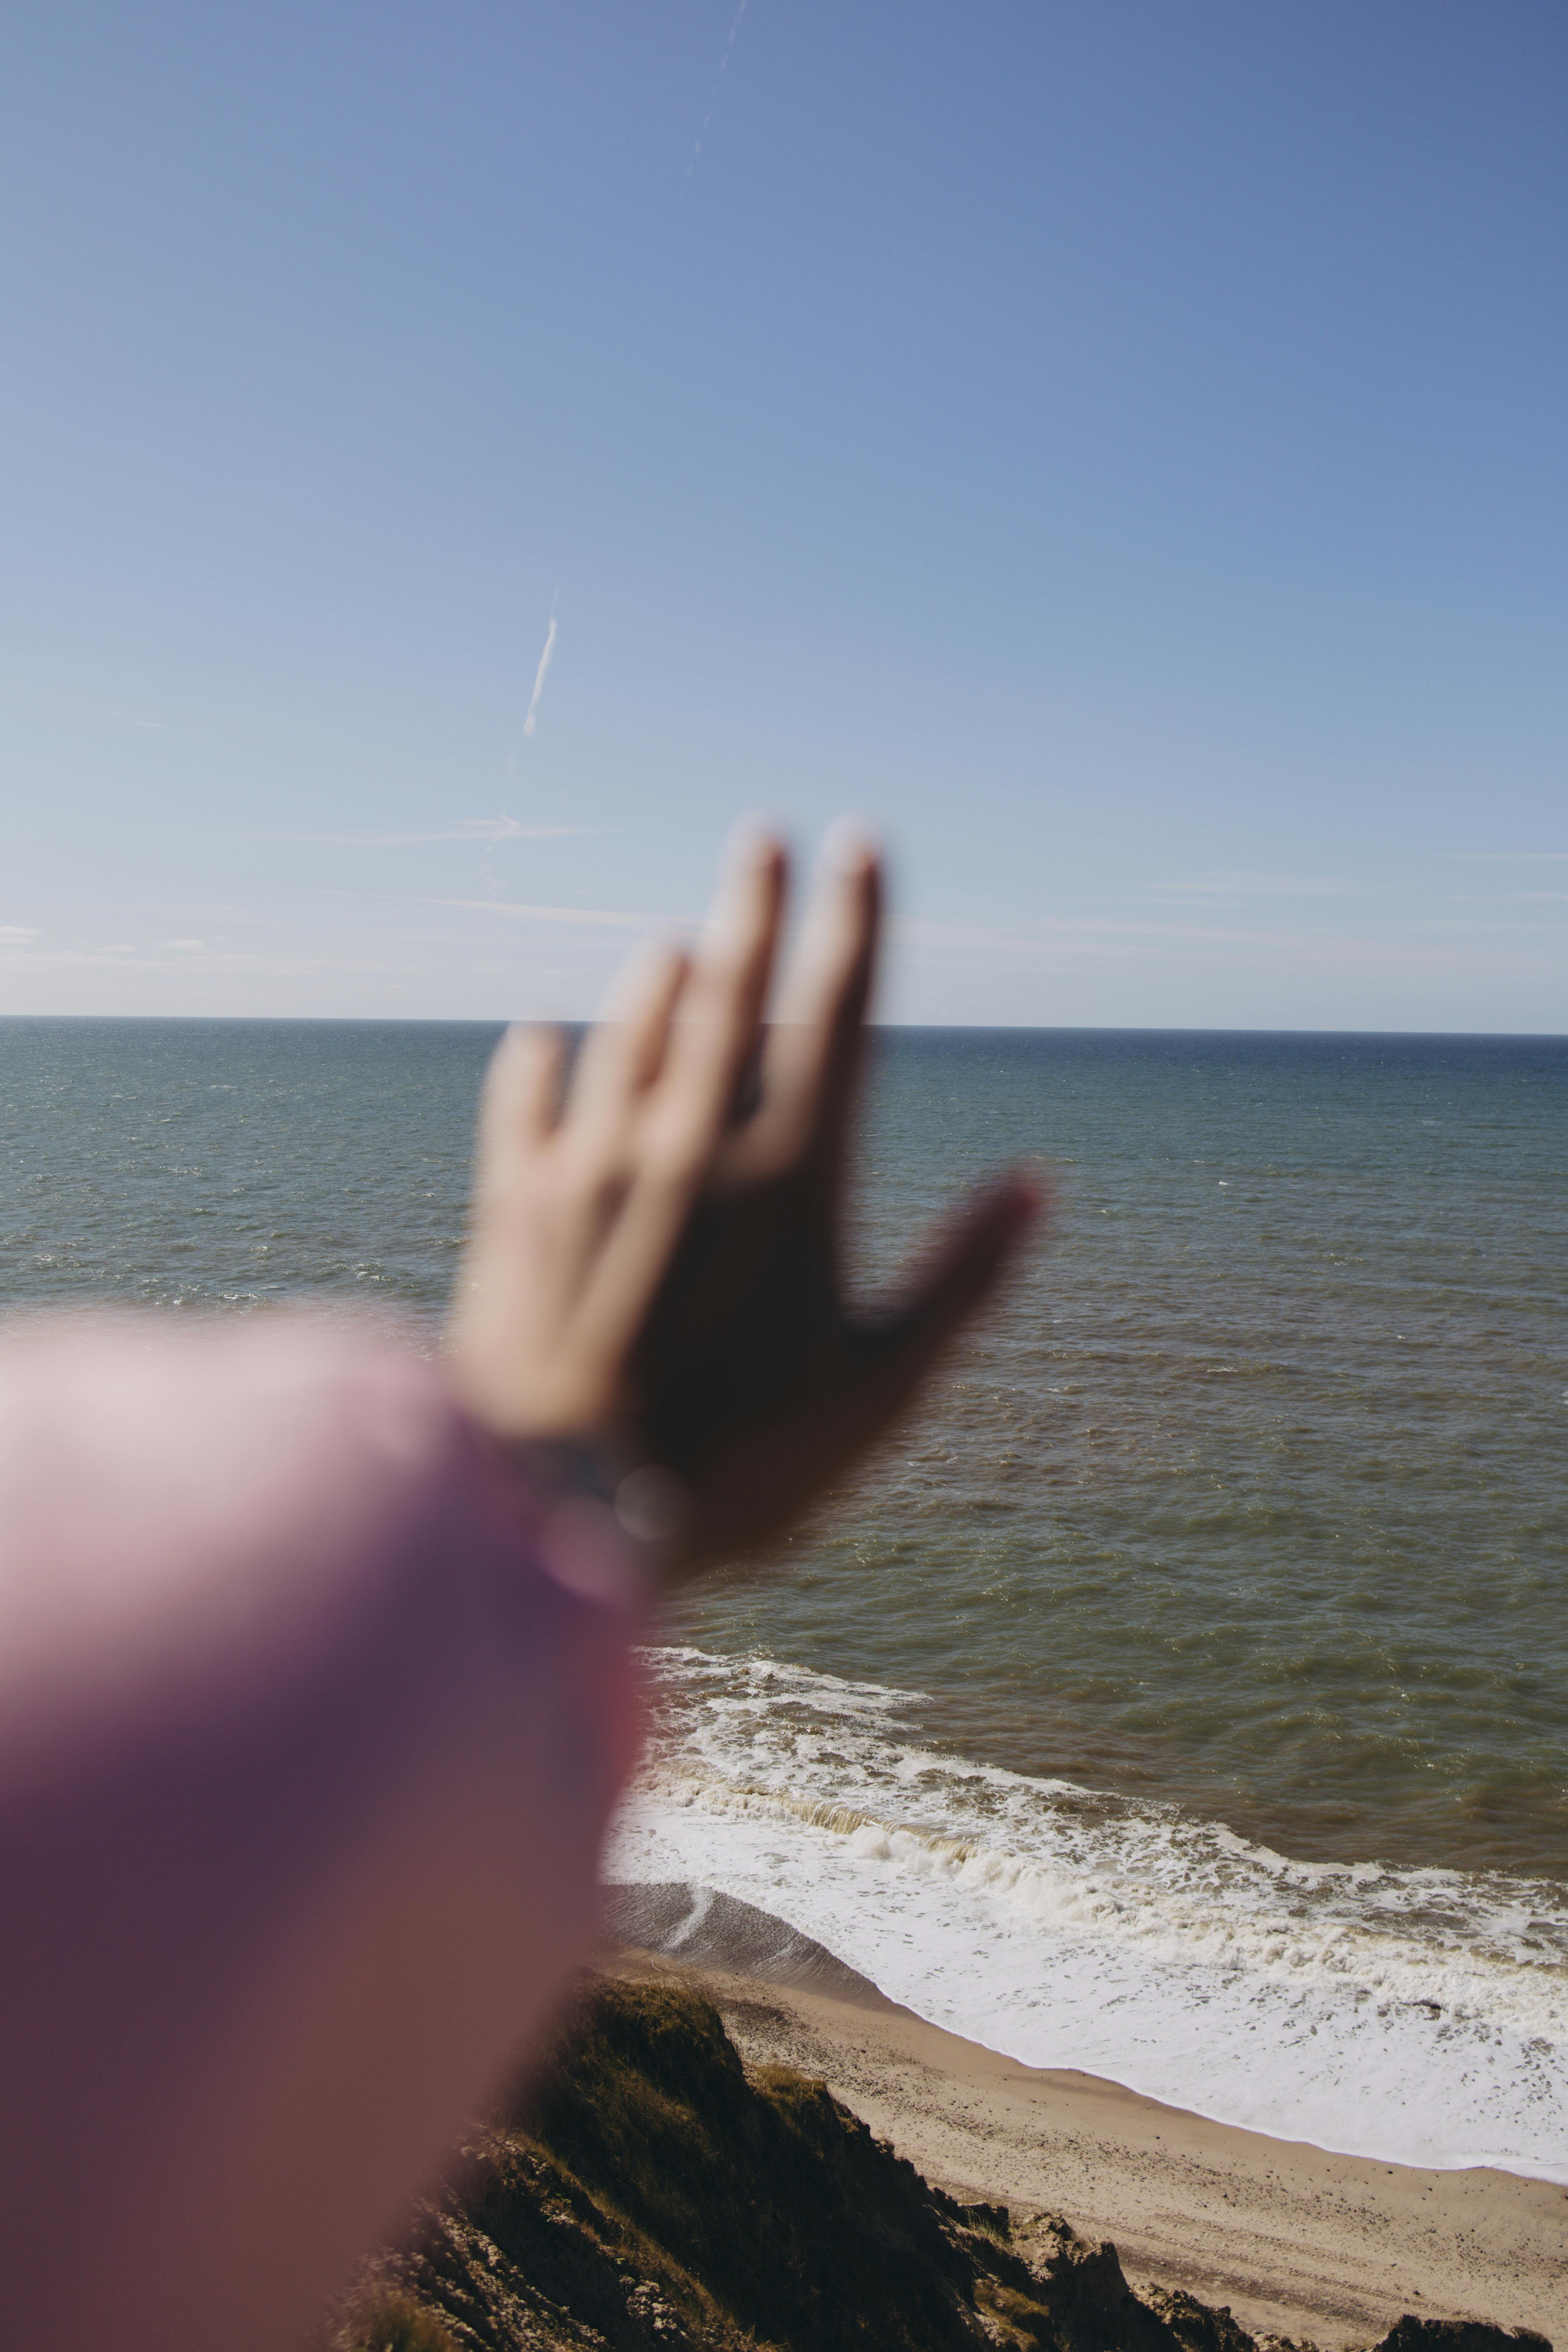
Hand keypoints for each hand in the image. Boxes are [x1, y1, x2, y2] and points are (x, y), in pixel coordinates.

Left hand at [446, 828, 1040, 1579]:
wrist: (567, 1511)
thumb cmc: (744, 1467)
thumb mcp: (883, 1388)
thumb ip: (963, 1280)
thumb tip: (1036, 1185)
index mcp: (795, 1177)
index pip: (839, 1012)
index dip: (857, 921)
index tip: (864, 842)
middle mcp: (693, 1145)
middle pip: (731, 990)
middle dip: (755, 905)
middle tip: (763, 835)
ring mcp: (597, 1167)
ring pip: (629, 1034)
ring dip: (655, 982)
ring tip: (673, 942)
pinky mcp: (517, 1207)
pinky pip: (525, 1106)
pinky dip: (536, 1064)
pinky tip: (539, 1036)